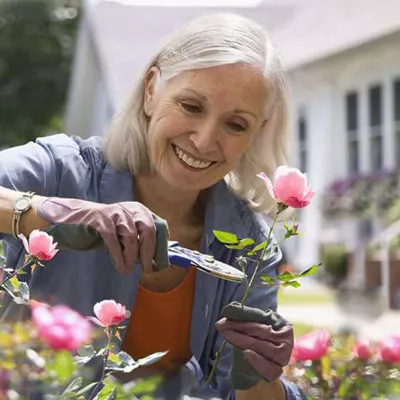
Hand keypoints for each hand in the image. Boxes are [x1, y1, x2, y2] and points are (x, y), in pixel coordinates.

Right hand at [37, 197, 167, 273]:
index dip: (162, 246)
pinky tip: (119, 266)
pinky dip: (118, 256)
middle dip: (149, 253)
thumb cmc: (104, 230)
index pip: (159, 227)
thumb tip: (158, 261)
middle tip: (147, 269)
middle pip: (148, 230)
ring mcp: (115, 213)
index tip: (160, 264)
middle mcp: (130, 209)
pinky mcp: (100, 219)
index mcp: (140, 211)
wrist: (74, 219)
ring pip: (131, 237)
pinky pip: (113, 240)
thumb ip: (141, 242)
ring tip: (127, 270)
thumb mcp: (125, 233)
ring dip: (131, 258)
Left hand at [215, 301, 292, 389]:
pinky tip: (247, 353)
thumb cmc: (251, 342)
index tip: (227, 311)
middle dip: (239, 326)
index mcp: (283, 325)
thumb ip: (242, 316)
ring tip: (226, 334)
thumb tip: (228, 309)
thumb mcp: (248, 327)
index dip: (245, 314)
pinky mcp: (276, 371)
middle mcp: (286, 340)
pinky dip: (256, 360)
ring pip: (260, 345)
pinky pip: (266, 366)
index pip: (262, 317)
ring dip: (240, 339)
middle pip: (261, 331)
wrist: (252, 369)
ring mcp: (283, 356)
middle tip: (221, 324)